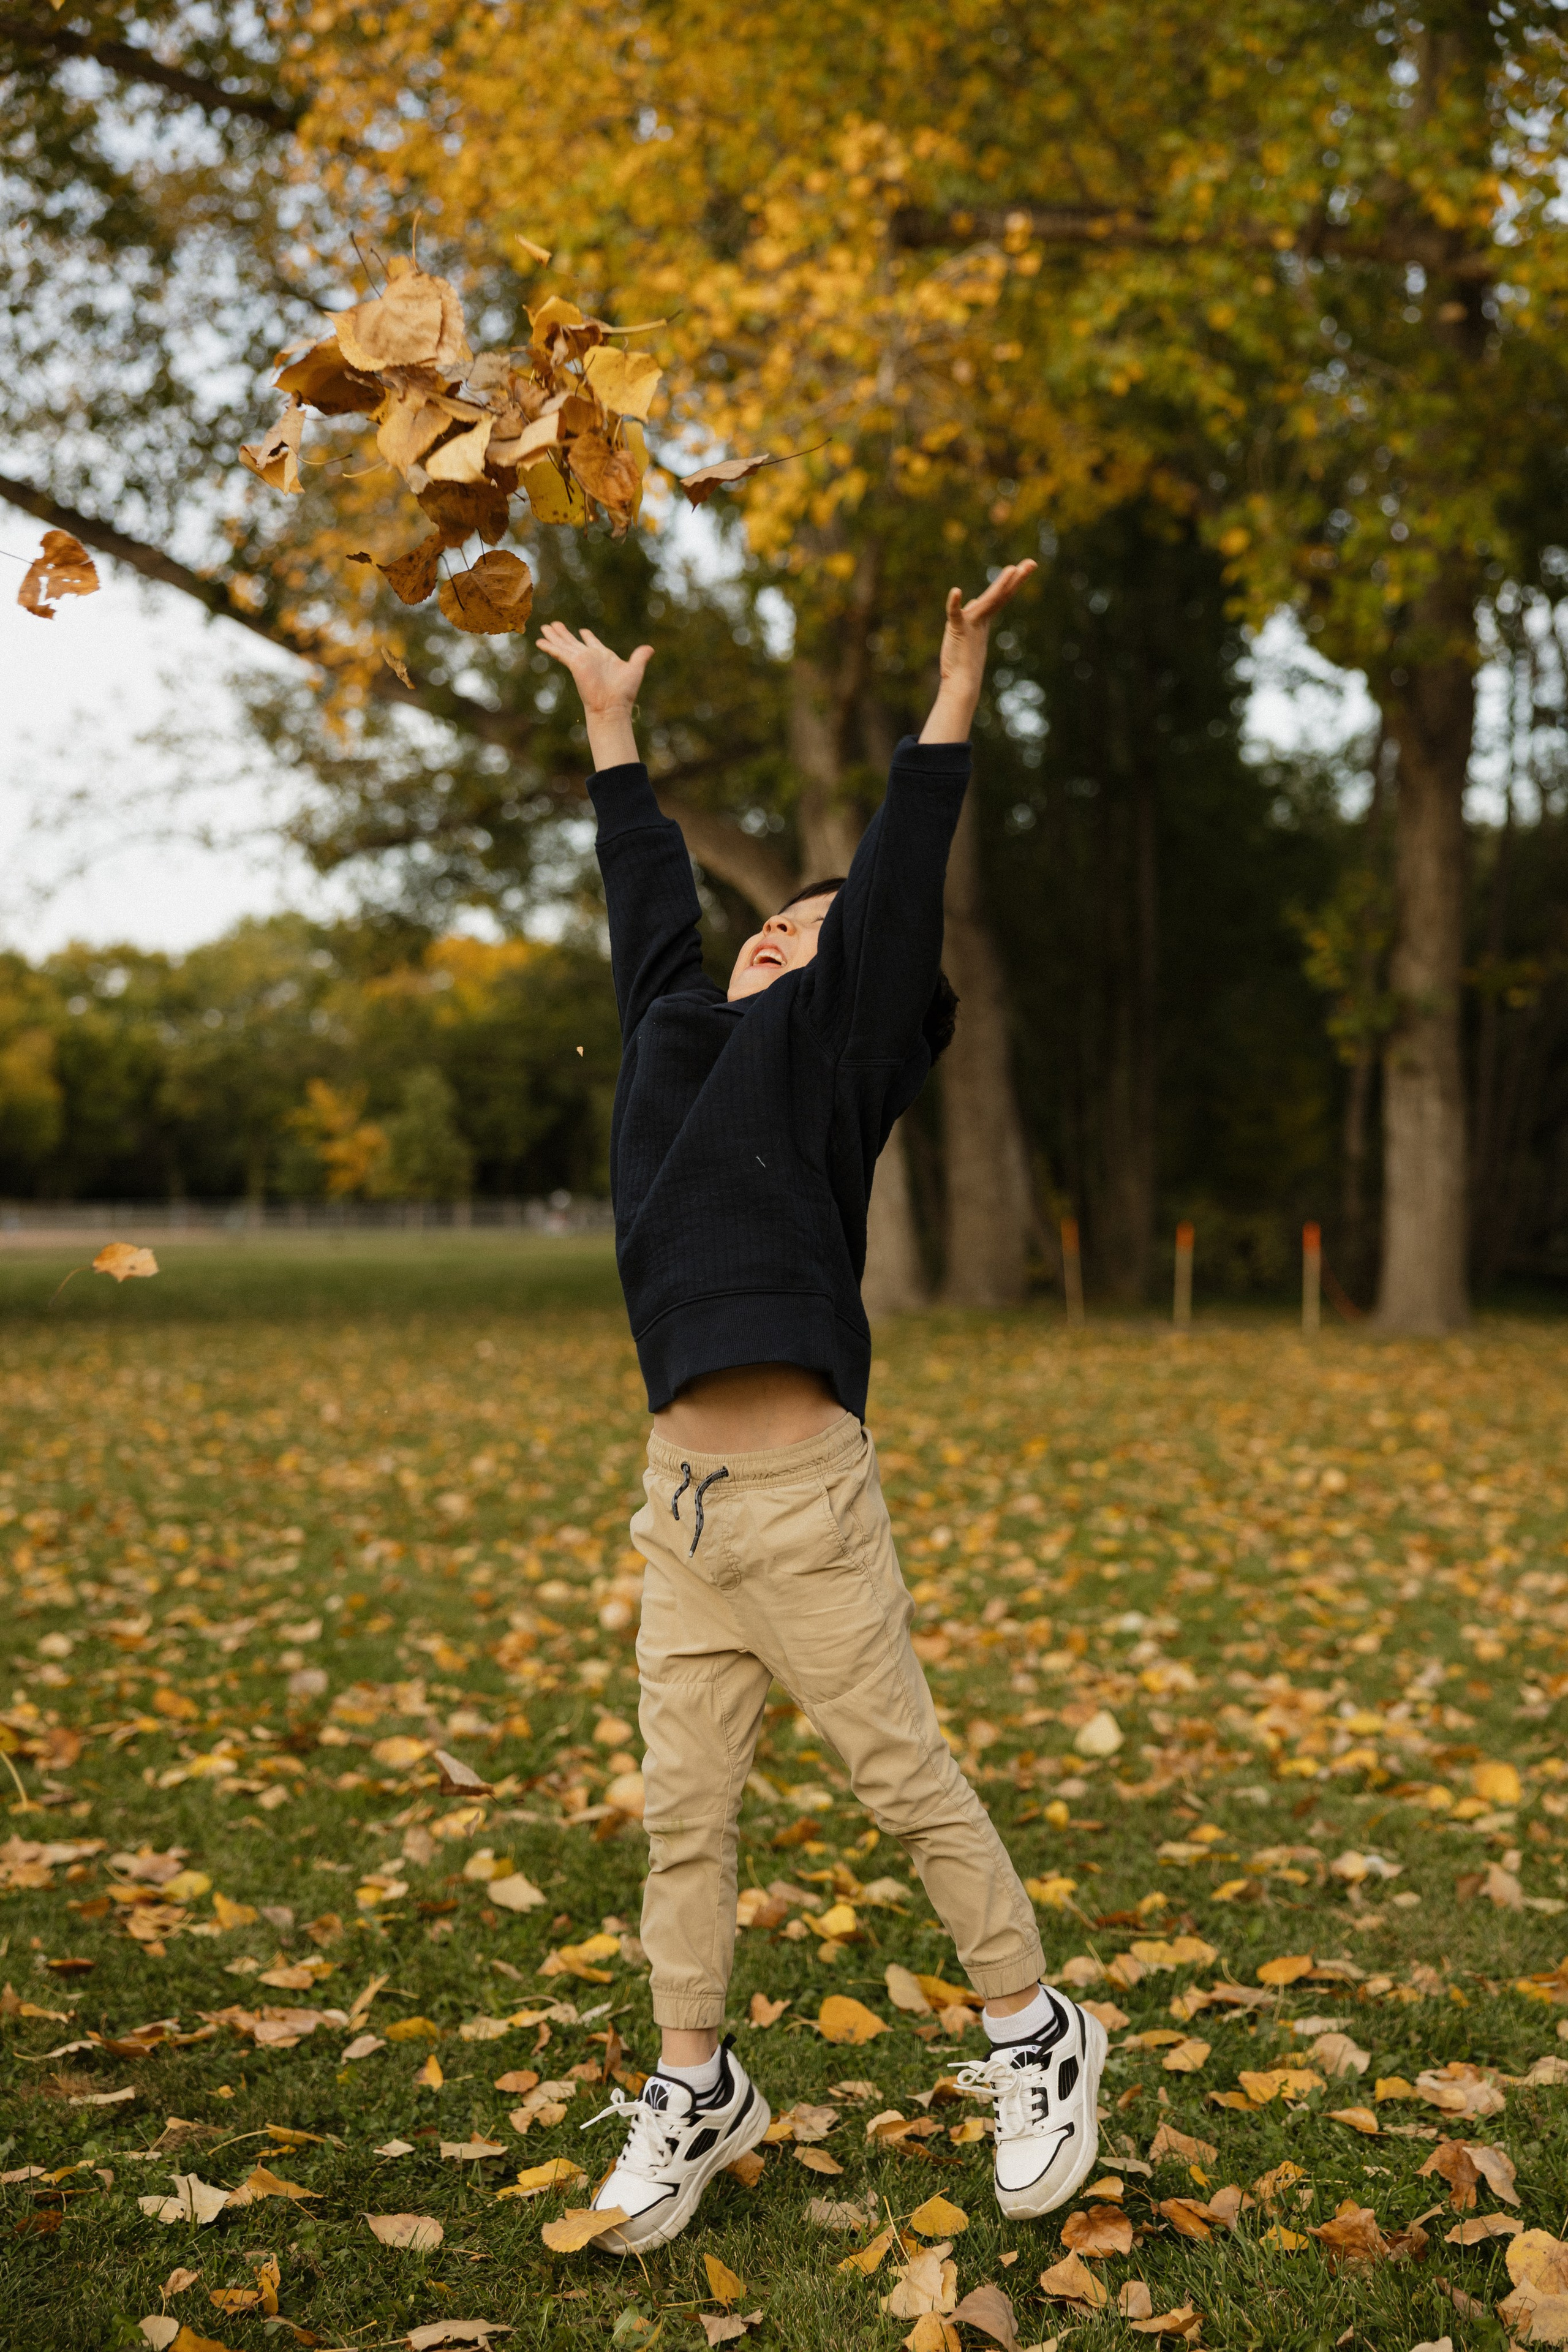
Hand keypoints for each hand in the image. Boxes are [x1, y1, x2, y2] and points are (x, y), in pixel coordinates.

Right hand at [537, 622, 652, 712]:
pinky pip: (560, 652)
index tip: (582, 631)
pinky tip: (540, 641)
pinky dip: (550, 646)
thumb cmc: (624, 692)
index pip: (592, 643)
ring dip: (554, 636)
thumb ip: (640, 657)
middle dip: (564, 633)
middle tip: (554, 624)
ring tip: (544, 627)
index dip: (587, 636)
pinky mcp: (574, 664)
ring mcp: (581, 660)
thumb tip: (650, 648)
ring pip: (564, 644)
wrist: (612, 706)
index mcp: (602, 656)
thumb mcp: (635, 669)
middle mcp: (590, 657)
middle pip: (573, 641)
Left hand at [920, 559, 1037, 742]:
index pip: (1000, 596)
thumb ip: (972, 616)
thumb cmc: (962, 662)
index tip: (1022, 567)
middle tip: (1031, 563)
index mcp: (983, 619)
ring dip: (999, 586)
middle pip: (1000, 595)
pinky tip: (956, 591)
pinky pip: (955, 613)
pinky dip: (954, 603)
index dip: (1012, 581)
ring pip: (987, 601)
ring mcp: (971, 624)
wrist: (960, 684)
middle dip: (1015, 579)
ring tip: (1012, 569)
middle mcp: (980, 619)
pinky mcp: (957, 630)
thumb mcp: (968, 632)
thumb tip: (973, 601)